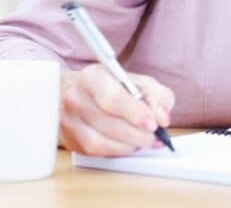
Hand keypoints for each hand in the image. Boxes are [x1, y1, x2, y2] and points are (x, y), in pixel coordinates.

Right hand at [59, 64, 174, 155]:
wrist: (80, 91)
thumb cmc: (114, 86)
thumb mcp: (141, 82)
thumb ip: (158, 96)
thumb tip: (163, 118)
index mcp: (92, 77)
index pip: (113, 99)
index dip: (136, 114)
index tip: (154, 124)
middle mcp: (75, 98)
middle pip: (108, 123)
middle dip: (137, 134)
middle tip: (155, 137)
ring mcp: (67, 121)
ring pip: (99, 142)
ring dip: (128, 146)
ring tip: (145, 141)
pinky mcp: (68, 139)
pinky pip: (94, 152)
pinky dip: (117, 152)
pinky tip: (129, 145)